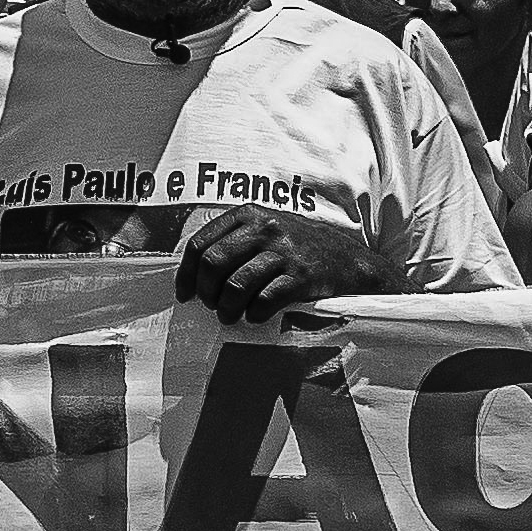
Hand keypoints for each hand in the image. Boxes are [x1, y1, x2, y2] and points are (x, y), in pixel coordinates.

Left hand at [173, 201, 378, 322]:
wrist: (345, 259)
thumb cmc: (295, 248)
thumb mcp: (263, 230)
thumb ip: (231, 241)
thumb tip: (192, 273)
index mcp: (248, 215)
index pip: (200, 244)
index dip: (186, 274)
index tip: (186, 293)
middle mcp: (264, 229)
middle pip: (214, 263)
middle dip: (206, 292)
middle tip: (211, 305)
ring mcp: (284, 252)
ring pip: (236, 285)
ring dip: (227, 308)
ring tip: (229, 315)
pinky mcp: (301, 276)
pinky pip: (264, 300)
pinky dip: (254, 314)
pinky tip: (255, 316)